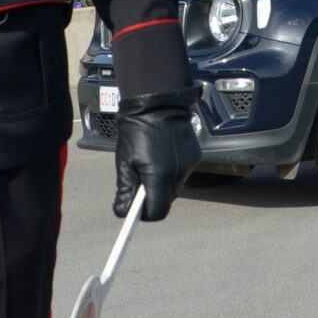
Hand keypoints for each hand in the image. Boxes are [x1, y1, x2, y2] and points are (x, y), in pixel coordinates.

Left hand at [113, 91, 200, 221]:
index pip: (157, 212)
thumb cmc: (137, 130)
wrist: (158, 103)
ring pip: (174, 187)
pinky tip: (162, 154)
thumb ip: (125, 189)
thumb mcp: (124, 160)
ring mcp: (188, 166)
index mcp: (159, 176)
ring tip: (150, 163)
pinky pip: (181, 173)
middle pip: (166, 201)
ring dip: (161, 183)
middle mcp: (178, 174)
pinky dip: (171, 170)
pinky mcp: (194, 157)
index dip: (145, 214)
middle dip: (152, 197)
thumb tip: (123, 211)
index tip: (135, 208)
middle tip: (138, 181)